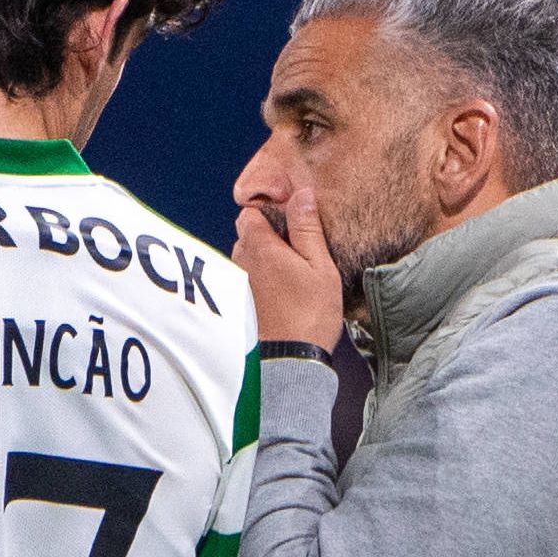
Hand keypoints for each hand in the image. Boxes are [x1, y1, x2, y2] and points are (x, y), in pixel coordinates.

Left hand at [232, 187, 344, 347]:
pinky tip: (282, 296)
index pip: (249, 213)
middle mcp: (240, 263)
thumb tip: (301, 194)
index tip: (289, 223)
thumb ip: (308, 228)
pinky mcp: (238, 306)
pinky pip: (248, 282)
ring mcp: (237, 286)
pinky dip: (261, 283)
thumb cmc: (309, 315)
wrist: (290, 362)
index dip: (268, 213)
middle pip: (247, 236)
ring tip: (291, 277)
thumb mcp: (319, 266)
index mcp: (258, 247)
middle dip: (268, 238)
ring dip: (264, 261)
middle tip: (297, 254)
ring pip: (247, 260)